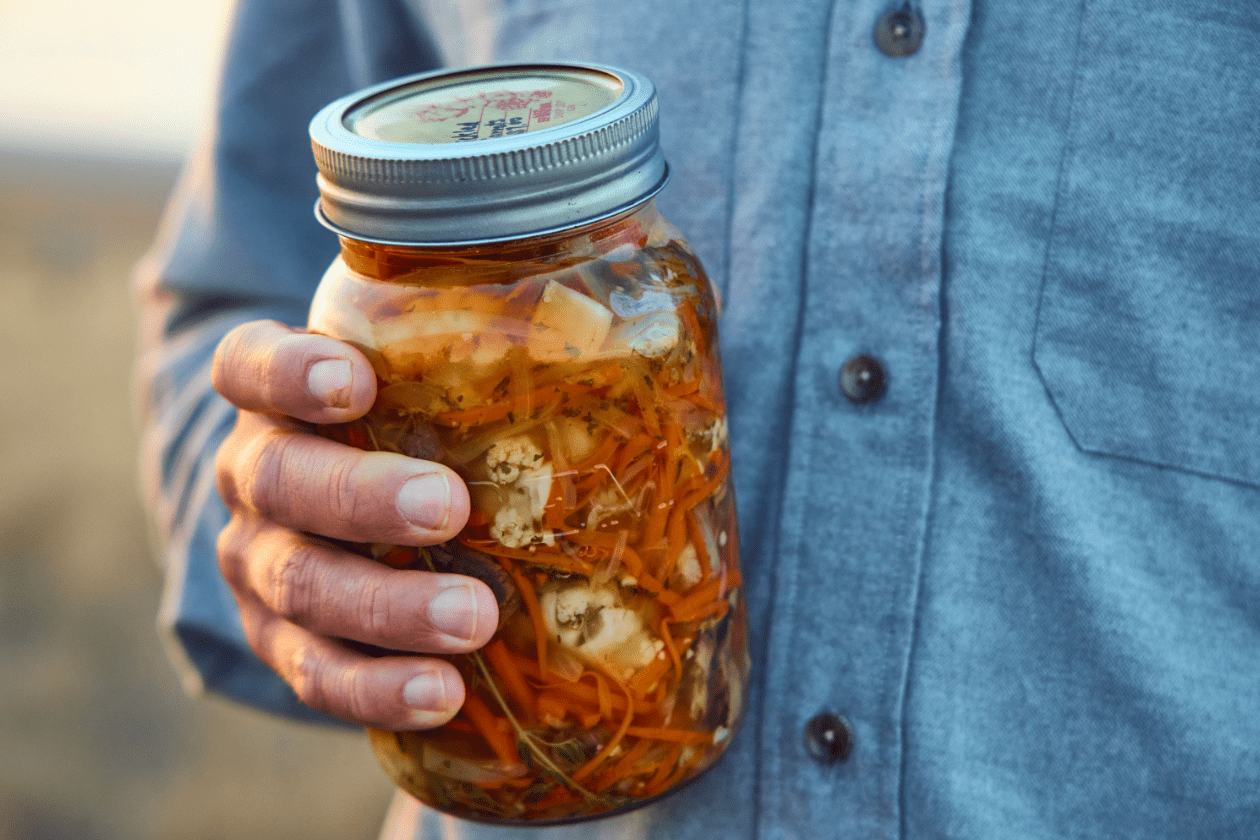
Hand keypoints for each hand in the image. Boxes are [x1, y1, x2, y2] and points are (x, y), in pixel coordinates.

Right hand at [212, 320, 498, 729]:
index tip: (354, 380)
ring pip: (300, 587)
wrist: (358, 517)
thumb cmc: (420, 426)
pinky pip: (316, 676)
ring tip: (475, 620)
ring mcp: (262, 565)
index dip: (285, 373)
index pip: (249, 366)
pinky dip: (375, 689)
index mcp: (281, 398)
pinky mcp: (285, 644)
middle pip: (281, 480)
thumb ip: (498, 342)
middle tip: (448, 507)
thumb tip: (643, 308)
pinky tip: (441, 693)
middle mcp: (257, 476)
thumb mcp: (437, 376)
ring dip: (386, 608)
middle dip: (362, 497)